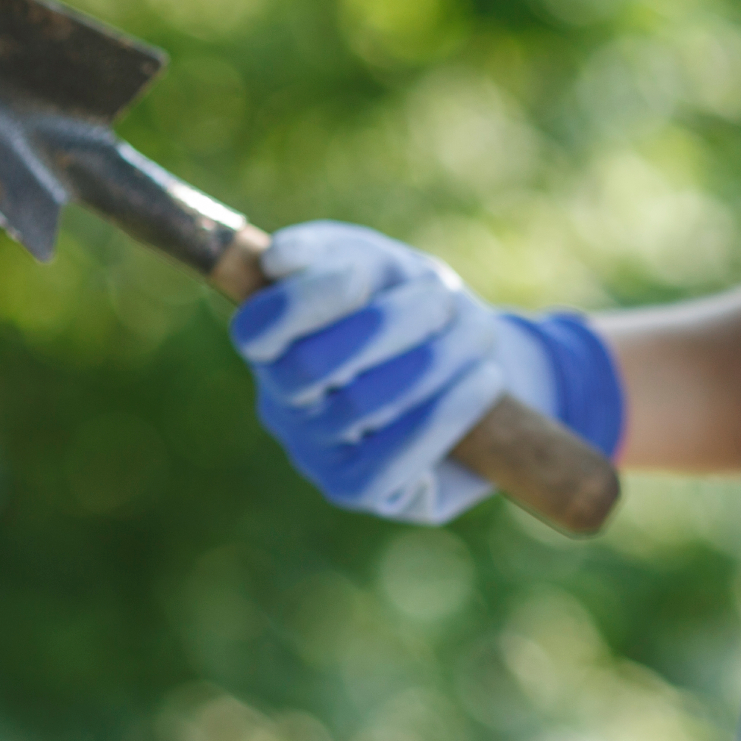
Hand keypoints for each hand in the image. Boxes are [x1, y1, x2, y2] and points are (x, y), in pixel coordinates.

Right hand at [230, 222, 622, 523]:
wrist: (478, 365)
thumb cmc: (415, 305)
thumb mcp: (382, 265)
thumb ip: (329, 252)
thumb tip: (276, 259)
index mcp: (274, 343)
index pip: (256, 329)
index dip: (300, 302)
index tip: (357, 274)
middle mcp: (283, 403)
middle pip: (311, 366)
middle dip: (387, 324)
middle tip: (444, 294)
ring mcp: (315, 452)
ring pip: (362, 407)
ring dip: (433, 361)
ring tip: (480, 331)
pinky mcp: (357, 489)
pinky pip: (391, 461)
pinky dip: (444, 414)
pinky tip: (484, 379)